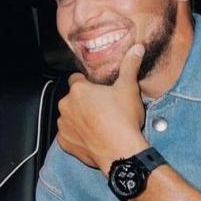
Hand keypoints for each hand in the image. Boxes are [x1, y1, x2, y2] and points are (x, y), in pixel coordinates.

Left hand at [56, 44, 149, 173]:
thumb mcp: (129, 88)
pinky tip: (91, 138)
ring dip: (79, 119)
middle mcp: (65, 105)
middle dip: (84, 103)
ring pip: (69, 117)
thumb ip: (130, 66)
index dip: (87, 84)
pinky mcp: (64, 142)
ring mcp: (63, 124)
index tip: (98, 91)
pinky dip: (77, 136)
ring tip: (98, 125)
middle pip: (73, 99)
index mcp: (78, 90)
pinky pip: (68, 135)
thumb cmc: (123, 119)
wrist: (121, 152)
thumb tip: (137, 48)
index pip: (76, 80)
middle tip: (102, 109)